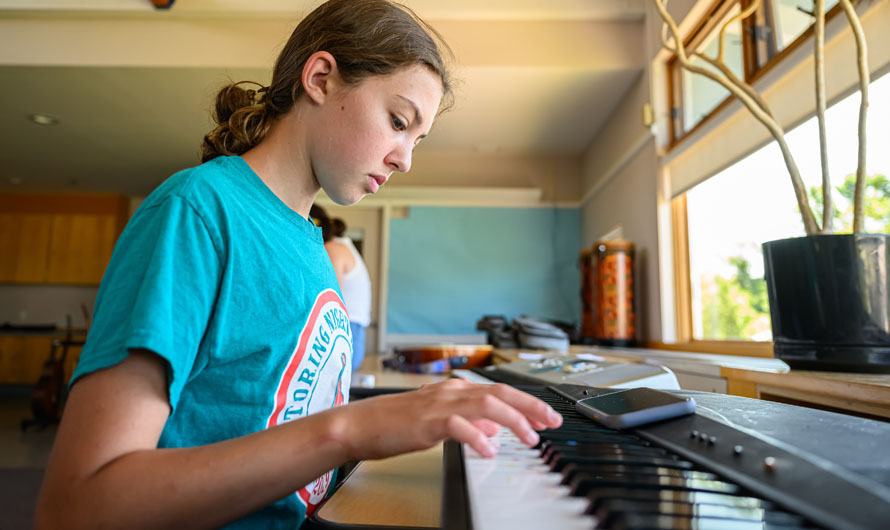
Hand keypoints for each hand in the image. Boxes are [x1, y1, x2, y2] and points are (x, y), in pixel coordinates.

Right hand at [334, 379, 562, 460]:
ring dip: (513, 420)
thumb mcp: (438, 421)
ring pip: (486, 405)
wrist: (359, 424)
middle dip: (530, 406)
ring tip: (530, 437)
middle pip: (500, 393)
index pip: (499, 392)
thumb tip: (494, 429)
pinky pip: (459, 426)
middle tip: (552, 422)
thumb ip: (467, 422)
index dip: (527, 402)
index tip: (547, 416)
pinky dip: (478, 438)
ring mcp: (439, 404)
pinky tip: (490, 450)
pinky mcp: (427, 421)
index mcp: (454, 390)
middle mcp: (451, 392)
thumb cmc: (394, 423)